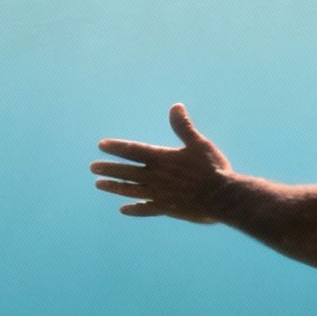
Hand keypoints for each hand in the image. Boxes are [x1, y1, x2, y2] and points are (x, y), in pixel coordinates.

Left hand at [91, 104, 236, 223]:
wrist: (224, 197)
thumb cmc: (213, 168)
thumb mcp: (198, 144)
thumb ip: (183, 127)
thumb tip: (175, 106)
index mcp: (162, 158)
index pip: (133, 150)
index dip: (116, 147)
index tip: (101, 145)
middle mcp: (156, 176)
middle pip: (127, 171)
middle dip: (109, 168)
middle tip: (92, 167)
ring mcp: (160, 194)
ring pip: (131, 190)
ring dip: (114, 186)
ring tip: (99, 184)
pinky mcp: (167, 208)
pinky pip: (146, 209)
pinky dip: (135, 209)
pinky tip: (124, 209)